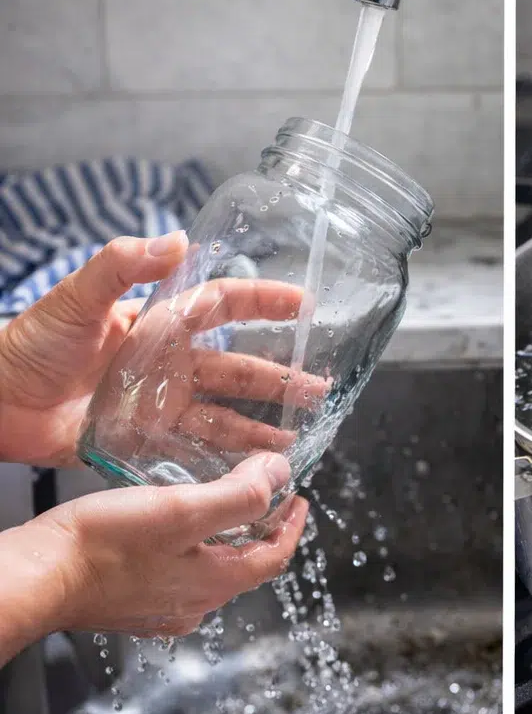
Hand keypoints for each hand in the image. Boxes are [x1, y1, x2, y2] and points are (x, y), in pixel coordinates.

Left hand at [0, 232, 324, 469]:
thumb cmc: (30, 342)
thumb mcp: (77, 297)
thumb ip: (122, 266)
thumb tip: (175, 242)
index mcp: (156, 324)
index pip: (222, 307)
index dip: (264, 304)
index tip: (304, 305)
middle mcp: (166, 365)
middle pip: (236, 369)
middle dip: (279, 378)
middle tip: (319, 387)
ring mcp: (158, 404)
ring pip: (224, 416)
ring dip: (261, 426)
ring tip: (299, 437)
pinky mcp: (144, 440)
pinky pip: (194, 452)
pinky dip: (225, 463)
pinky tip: (252, 471)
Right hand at [0, 453, 306, 660]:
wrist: (42, 578)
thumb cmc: (103, 546)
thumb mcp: (182, 509)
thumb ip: (238, 495)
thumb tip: (280, 477)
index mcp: (217, 581)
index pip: (275, 556)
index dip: (292, 525)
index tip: (298, 500)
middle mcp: (196, 603)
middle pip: (245, 565)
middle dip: (260, 530)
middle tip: (264, 499)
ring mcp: (164, 609)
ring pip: (210, 572)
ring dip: (223, 541)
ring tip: (218, 508)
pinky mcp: (135, 607)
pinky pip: (176, 578)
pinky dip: (188, 553)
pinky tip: (170, 536)